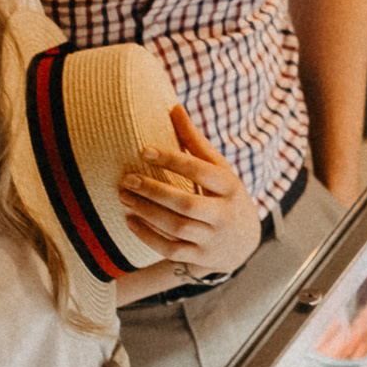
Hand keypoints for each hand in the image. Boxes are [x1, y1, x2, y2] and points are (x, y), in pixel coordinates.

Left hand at [119, 105, 260, 276]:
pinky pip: (170, 249)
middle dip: (153, 190)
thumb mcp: (219, 170)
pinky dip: (147, 236)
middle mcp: (225, 215)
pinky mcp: (200, 259)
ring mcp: (213, 240)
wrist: (243, 246)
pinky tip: (130, 220)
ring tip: (124, 197)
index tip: (144, 150)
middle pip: (185, 202)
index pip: (201, 170)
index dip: (172, 159)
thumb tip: (174, 107)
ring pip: (175, 227)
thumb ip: (196, 143)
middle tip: (127, 179)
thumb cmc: (225, 197)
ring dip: (146, 212)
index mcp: (231, 187)